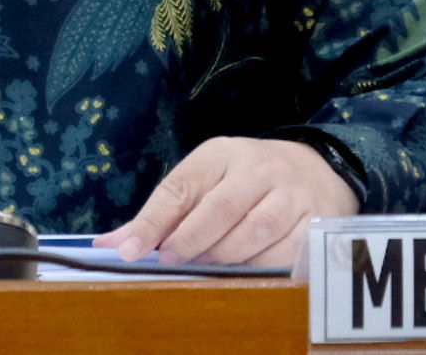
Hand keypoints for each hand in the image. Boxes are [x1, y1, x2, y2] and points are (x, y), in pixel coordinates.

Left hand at [94, 137, 357, 267]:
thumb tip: (109, 246)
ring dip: (226, 256)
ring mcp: (290, 193)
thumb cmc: (245, 181)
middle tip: (174, 260)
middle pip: (221, 207)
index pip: (180, 186)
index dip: (152, 222)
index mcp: (221, 154)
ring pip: (255, 230)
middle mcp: (258, 167)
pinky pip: (285, 250)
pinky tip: (246, 271)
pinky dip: (261, 266)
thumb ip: (159, 215)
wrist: (316, 169)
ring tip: (209, 266)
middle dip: (192, 240)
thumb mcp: (204, 182)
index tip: (131, 252)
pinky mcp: (315, 219)